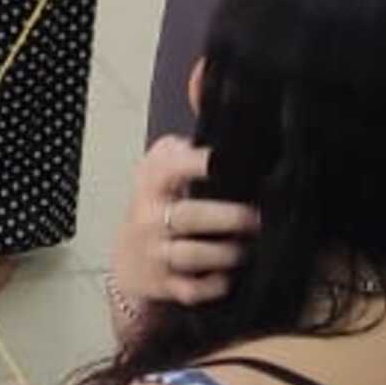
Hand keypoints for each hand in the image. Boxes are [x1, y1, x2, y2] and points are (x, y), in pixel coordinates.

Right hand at [114, 137, 257, 315]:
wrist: (129, 262)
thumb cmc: (156, 209)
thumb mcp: (159, 172)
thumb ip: (181, 145)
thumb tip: (203, 94)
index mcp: (152, 185)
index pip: (168, 168)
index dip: (193, 163)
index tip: (219, 161)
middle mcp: (152, 219)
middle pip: (188, 217)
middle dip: (226, 218)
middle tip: (256, 217)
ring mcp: (156, 254)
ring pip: (191, 255)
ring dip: (224, 253)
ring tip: (246, 248)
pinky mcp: (164, 284)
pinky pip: (190, 290)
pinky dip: (211, 286)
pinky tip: (227, 277)